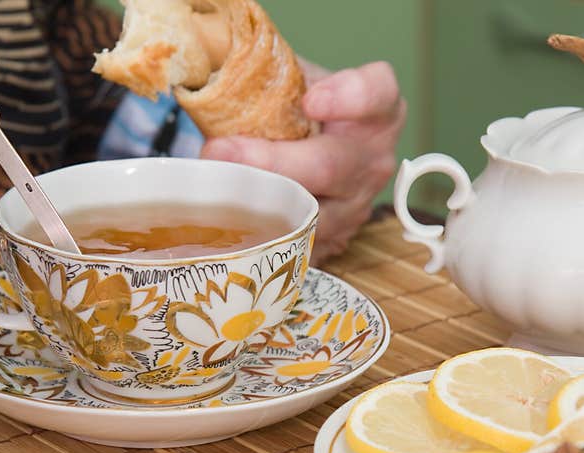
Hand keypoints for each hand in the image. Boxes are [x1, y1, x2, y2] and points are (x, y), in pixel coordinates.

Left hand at [201, 60, 405, 263]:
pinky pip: (298, 243)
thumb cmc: (305, 112)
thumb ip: (267, 78)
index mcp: (376, 109)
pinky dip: (262, 234)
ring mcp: (359, 204)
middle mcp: (374, 159)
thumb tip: (206, 78)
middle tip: (219, 152)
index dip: (349, 97)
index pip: (377, 93)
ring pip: (311, 215)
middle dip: (269, 163)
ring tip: (214, 191)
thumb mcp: (296, 84)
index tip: (311, 101)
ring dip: (258, 204)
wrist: (319, 150)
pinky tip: (231, 223)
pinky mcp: (338, 237)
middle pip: (330, 166)